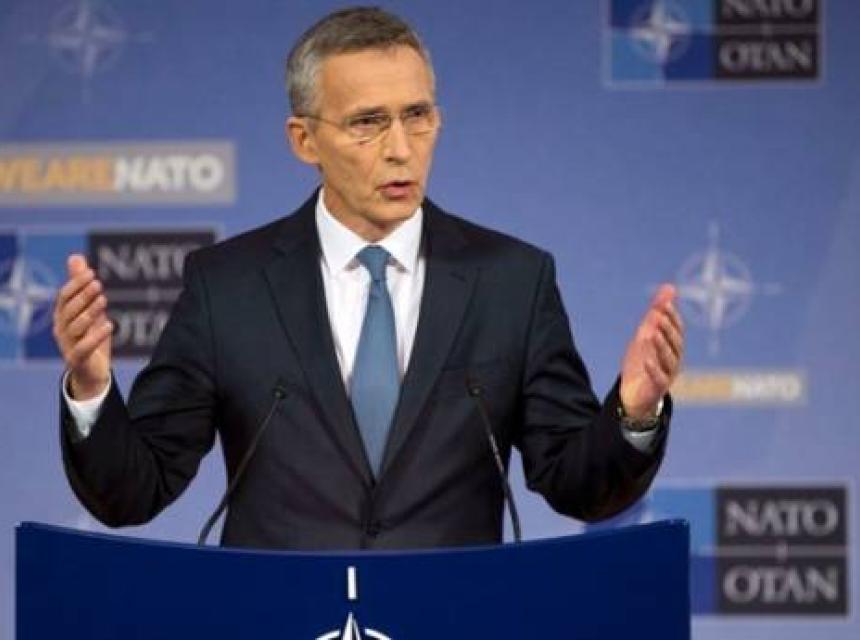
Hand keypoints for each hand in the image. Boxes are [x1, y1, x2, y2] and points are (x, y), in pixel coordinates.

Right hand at [52, 254, 112, 399]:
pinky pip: (84, 347)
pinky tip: (110, 325)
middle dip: (83, 296)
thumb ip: (81, 286)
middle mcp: (61, 329)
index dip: (76, 284)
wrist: (92, 372)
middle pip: (69, 310)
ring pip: (76, 327)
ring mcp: (67, 345)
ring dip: (90, 312)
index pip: (64, 297)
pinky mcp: (77, 360)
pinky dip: (96, 336)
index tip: (92, 273)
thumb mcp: (89, 309)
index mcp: (62, 316)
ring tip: (104, 300)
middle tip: (98, 284)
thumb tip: (76, 256)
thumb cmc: (90, 337)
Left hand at [619, 284, 683, 418]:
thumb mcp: (647, 333)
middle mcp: (675, 358)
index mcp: (674, 345)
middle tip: (658, 316)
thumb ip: (657, 312)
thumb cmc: (643, 359)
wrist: (633, 391)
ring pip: (669, 359)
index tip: (664, 305)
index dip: (672, 317)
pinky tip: (647, 360)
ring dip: (661, 345)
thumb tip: (670, 287)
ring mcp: (668, 373)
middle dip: (667, 329)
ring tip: (652, 334)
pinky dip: (653, 369)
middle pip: (675, 342)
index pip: (677, 329)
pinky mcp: (659, 387)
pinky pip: (659, 378)